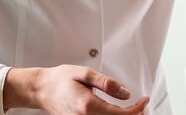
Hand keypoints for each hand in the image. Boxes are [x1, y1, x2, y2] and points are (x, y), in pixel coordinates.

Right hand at [4, 65, 150, 113]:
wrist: (41, 90)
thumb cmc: (60, 80)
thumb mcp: (85, 74)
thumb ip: (107, 83)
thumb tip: (126, 93)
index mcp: (88, 107)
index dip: (138, 109)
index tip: (144, 100)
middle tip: (141, 104)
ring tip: (133, 107)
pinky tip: (118, 111)